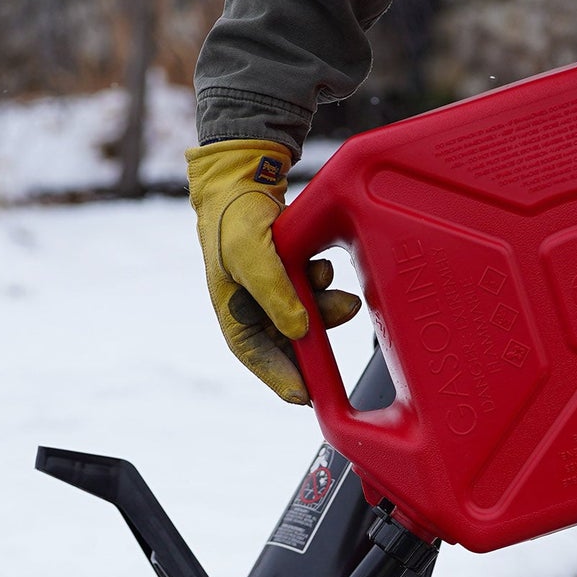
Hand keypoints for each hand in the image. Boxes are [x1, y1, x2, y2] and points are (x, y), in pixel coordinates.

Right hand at [186, 139, 360, 403]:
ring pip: (306, 320)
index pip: (258, 357)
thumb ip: (275, 293)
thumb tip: (301, 330)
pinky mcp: (289, 281)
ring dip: (326, 309)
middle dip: (316, 340)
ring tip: (339, 293)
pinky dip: (322, 288)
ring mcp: (272, 297)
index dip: (282, 379)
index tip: (306, 397)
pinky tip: (323, 269)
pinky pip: (312, 296)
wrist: (241, 180)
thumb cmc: (235, 219)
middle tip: (343, 324)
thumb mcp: (251, 255)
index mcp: (233, 314)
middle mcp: (253, 312)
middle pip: (288, 344)